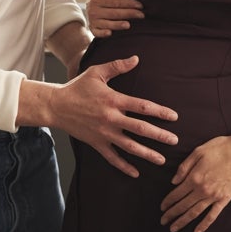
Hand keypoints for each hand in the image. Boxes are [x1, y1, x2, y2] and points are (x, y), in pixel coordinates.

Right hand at [47, 56, 178, 177]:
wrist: (56, 106)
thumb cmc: (77, 87)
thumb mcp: (96, 72)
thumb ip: (117, 66)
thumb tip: (136, 59)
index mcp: (113, 100)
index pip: (142, 107)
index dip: (160, 112)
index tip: (174, 117)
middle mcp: (111, 118)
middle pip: (140, 129)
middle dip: (159, 136)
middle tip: (175, 141)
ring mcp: (104, 133)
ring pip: (129, 146)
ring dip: (147, 154)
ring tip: (162, 160)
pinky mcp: (96, 143)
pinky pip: (112, 158)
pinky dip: (124, 166)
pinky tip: (136, 173)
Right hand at [87, 0, 143, 37]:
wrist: (88, 5)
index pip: (116, 1)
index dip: (128, 3)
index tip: (140, 5)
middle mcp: (94, 9)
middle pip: (114, 13)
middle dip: (129, 13)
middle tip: (141, 15)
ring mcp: (93, 20)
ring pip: (107, 23)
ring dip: (118, 25)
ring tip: (129, 25)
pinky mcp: (92, 28)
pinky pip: (97, 32)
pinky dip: (103, 33)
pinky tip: (110, 33)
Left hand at [160, 135, 230, 231]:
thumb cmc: (220, 148)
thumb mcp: (198, 151)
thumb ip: (184, 167)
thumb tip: (173, 181)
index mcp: (194, 177)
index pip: (176, 194)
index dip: (167, 202)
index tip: (161, 208)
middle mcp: (202, 190)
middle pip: (183, 206)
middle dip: (171, 214)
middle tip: (163, 221)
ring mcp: (214, 196)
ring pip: (194, 213)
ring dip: (182, 221)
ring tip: (173, 228)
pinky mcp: (224, 199)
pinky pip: (212, 215)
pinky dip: (204, 225)